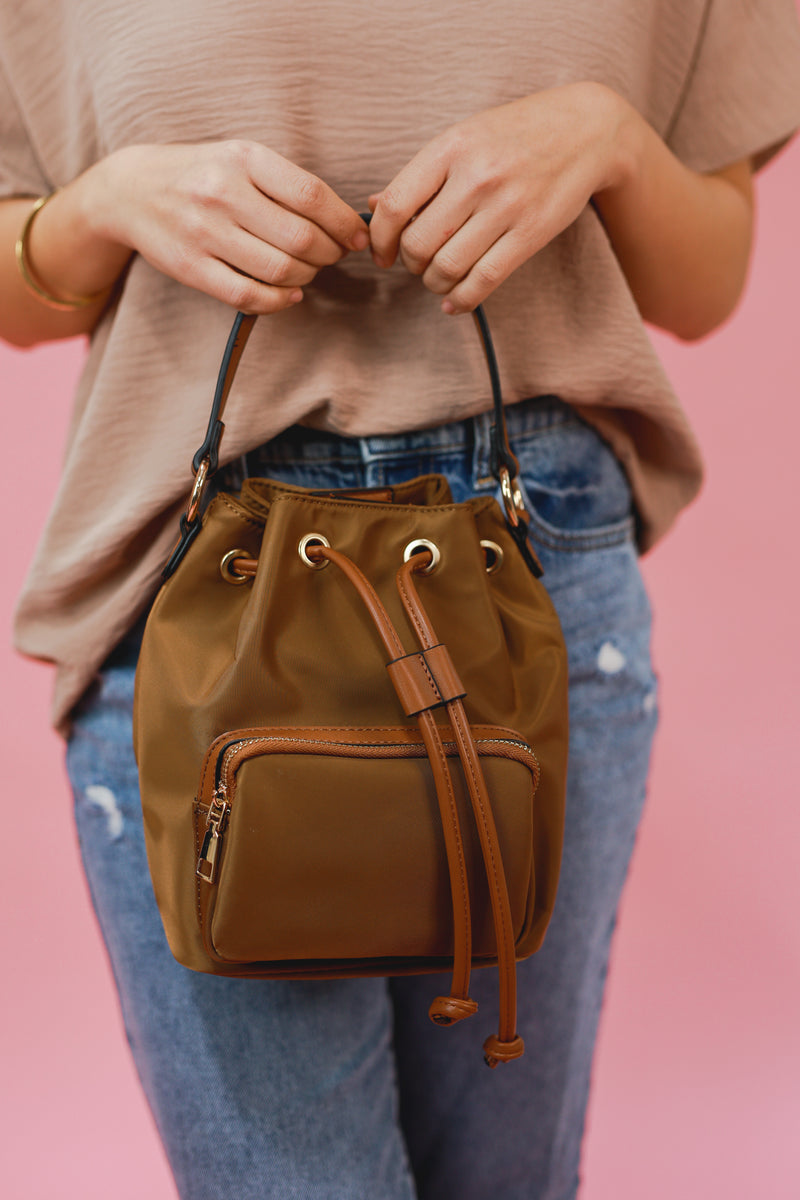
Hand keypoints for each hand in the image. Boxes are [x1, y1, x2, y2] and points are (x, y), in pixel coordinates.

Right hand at [91, 140, 369, 312]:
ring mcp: (204, 232)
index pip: (312, 195)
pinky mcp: (191, 267)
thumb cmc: (201, 175)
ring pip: (279, 270)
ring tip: (308, 271)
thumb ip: (286, 184)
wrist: (129, 190)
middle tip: (332, 256)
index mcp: (243, 158)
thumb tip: (346, 222)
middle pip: (301, 238)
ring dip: (307, 277)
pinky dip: (279, 300)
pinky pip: (249, 296)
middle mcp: (223, 192)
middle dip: (329, 254)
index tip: (357, 237)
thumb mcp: (240, 159)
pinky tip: (290, 294)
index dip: (344, 223)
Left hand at [367, 82, 631, 313]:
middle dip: (410, 264)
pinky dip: (461, 299)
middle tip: (418, 262)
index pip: (394, 206)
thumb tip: (373, 206)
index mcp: (451, 147)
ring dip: (434, 283)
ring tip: (438, 276)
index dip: (380, 240)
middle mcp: (476, 176)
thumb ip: (422, 174)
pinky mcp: (530, 233)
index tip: (383, 253)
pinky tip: (453, 301)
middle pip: (418, 244)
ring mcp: (505, 206)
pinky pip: (483, 280)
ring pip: (447, 268)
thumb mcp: (465, 137)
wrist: (588, 129)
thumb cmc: (516, 134)